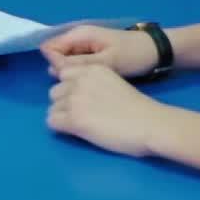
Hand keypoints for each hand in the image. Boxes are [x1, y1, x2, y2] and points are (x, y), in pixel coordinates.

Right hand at [41, 25, 161, 78]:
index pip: (51, 47)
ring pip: (66, 61)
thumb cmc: (131, 55)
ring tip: (80, 91)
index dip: (53, 65)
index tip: (64, 83)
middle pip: (57, 55)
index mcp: (80, 34)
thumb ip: (78, 64)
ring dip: (69, 75)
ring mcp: (86, 45)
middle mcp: (79, 37)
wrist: (154, 52)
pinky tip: (86, 88)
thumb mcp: (106, 62)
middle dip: (60, 72)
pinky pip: (77, 64)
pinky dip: (78, 75)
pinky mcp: (93, 55)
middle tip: (74, 90)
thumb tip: (52, 68)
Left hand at [47, 64, 162, 157]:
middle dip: (63, 101)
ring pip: (52, 106)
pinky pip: (52, 122)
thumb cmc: (136, 107)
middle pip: (55, 90)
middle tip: (79, 113)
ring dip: (61, 114)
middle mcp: (79, 79)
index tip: (78, 99)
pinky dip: (60, 127)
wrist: (148, 123)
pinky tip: (74, 131)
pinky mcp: (74, 119)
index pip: (64, 73)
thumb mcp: (112, 81)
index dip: (69, 87)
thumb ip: (93, 82)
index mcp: (91, 68)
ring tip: (78, 123)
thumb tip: (78, 93)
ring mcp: (75, 99)